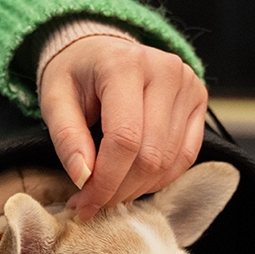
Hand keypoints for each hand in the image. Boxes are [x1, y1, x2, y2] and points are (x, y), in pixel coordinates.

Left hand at [38, 35, 207, 219]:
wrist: (100, 49)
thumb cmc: (75, 75)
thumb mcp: (55, 100)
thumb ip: (68, 138)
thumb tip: (83, 178)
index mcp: (125, 64)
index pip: (125, 138)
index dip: (105, 180)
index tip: (84, 204)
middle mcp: (165, 70)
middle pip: (150, 155)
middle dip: (119, 189)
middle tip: (92, 202)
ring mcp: (188, 85)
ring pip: (169, 161)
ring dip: (138, 187)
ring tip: (110, 190)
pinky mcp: (199, 100)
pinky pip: (186, 156)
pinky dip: (159, 178)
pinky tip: (135, 180)